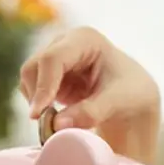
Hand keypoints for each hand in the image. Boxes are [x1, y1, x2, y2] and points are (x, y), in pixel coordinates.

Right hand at [20, 27, 160, 163]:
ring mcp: (56, 57)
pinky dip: (40, 105)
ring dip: (37, 101)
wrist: (133, 99)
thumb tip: (57, 124)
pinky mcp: (50, 75)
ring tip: (61, 121)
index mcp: (85, 39)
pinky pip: (33, 90)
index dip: (43, 86)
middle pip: (34, 66)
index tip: (38, 114)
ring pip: (29, 78)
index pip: (53, 59)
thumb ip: (90, 112)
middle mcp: (65, 42)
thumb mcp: (117, 103)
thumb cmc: (131, 94)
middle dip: (38, 96)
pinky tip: (59, 116)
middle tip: (48, 125)